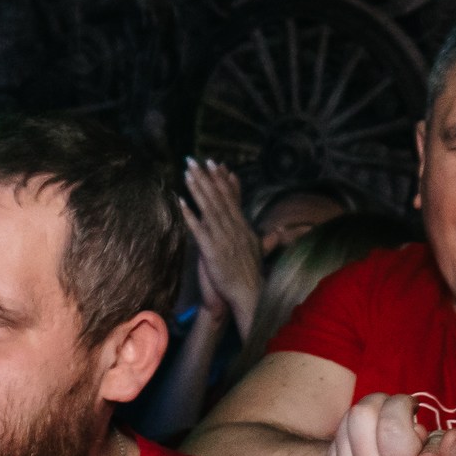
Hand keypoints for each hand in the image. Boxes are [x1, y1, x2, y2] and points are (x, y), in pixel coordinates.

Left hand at [182, 158, 263, 335]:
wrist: (248, 295)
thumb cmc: (249, 276)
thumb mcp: (256, 251)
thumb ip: (262, 237)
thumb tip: (275, 230)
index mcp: (242, 227)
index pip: (231, 197)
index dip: (221, 180)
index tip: (213, 163)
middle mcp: (234, 228)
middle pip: (218, 197)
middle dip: (206, 178)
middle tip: (194, 159)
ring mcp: (223, 238)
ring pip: (208, 208)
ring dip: (197, 189)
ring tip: (187, 172)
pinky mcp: (212, 250)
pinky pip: (198, 229)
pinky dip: (189, 214)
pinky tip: (180, 201)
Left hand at [324, 394, 455, 455]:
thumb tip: (453, 433)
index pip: (391, 423)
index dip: (403, 403)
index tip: (414, 407)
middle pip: (362, 414)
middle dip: (383, 402)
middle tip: (399, 410)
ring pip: (346, 422)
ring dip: (368, 414)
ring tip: (387, 423)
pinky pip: (337, 438)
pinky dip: (355, 430)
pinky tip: (373, 441)